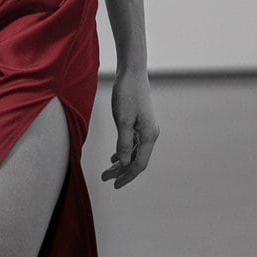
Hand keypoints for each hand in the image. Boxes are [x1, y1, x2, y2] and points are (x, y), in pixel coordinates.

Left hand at [101, 67, 159, 187]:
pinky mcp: (141, 122)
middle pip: (137, 159)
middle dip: (122, 171)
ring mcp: (147, 128)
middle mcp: (151, 134)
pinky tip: (115, 156)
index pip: (139, 164)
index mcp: (148, 135)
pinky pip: (134, 142)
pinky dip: (125, 151)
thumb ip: (123, 143)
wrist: (132, 72)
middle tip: (105, 179)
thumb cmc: (126, 94)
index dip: (127, 176)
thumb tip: (124, 164)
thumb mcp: (122, 120)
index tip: (114, 185)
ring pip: (135, 152)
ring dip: (122, 162)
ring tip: (108, 171)